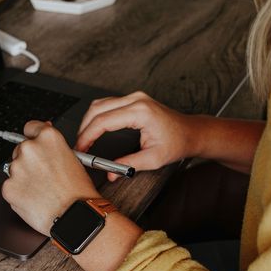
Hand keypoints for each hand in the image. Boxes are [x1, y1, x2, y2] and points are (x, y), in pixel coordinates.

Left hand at [1, 121, 101, 235]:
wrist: (74, 216)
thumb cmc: (78, 192)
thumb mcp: (74, 159)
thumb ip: (54, 145)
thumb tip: (43, 135)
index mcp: (48, 138)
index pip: (30, 127)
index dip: (33, 137)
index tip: (35, 144)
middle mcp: (30, 149)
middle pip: (21, 149)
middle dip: (29, 161)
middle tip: (43, 176)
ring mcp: (17, 168)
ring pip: (15, 169)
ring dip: (24, 177)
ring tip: (42, 190)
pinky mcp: (8, 187)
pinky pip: (10, 187)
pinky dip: (19, 193)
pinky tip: (34, 198)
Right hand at [76, 91, 194, 181]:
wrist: (191, 132)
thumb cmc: (177, 143)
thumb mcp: (153, 159)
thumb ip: (129, 165)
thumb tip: (110, 173)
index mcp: (140, 112)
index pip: (103, 121)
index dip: (87, 136)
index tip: (81, 149)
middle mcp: (136, 99)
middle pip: (97, 109)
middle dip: (84, 128)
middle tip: (79, 147)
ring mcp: (134, 97)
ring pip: (100, 104)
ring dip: (89, 121)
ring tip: (85, 140)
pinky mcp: (133, 99)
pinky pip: (108, 104)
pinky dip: (97, 116)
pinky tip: (94, 129)